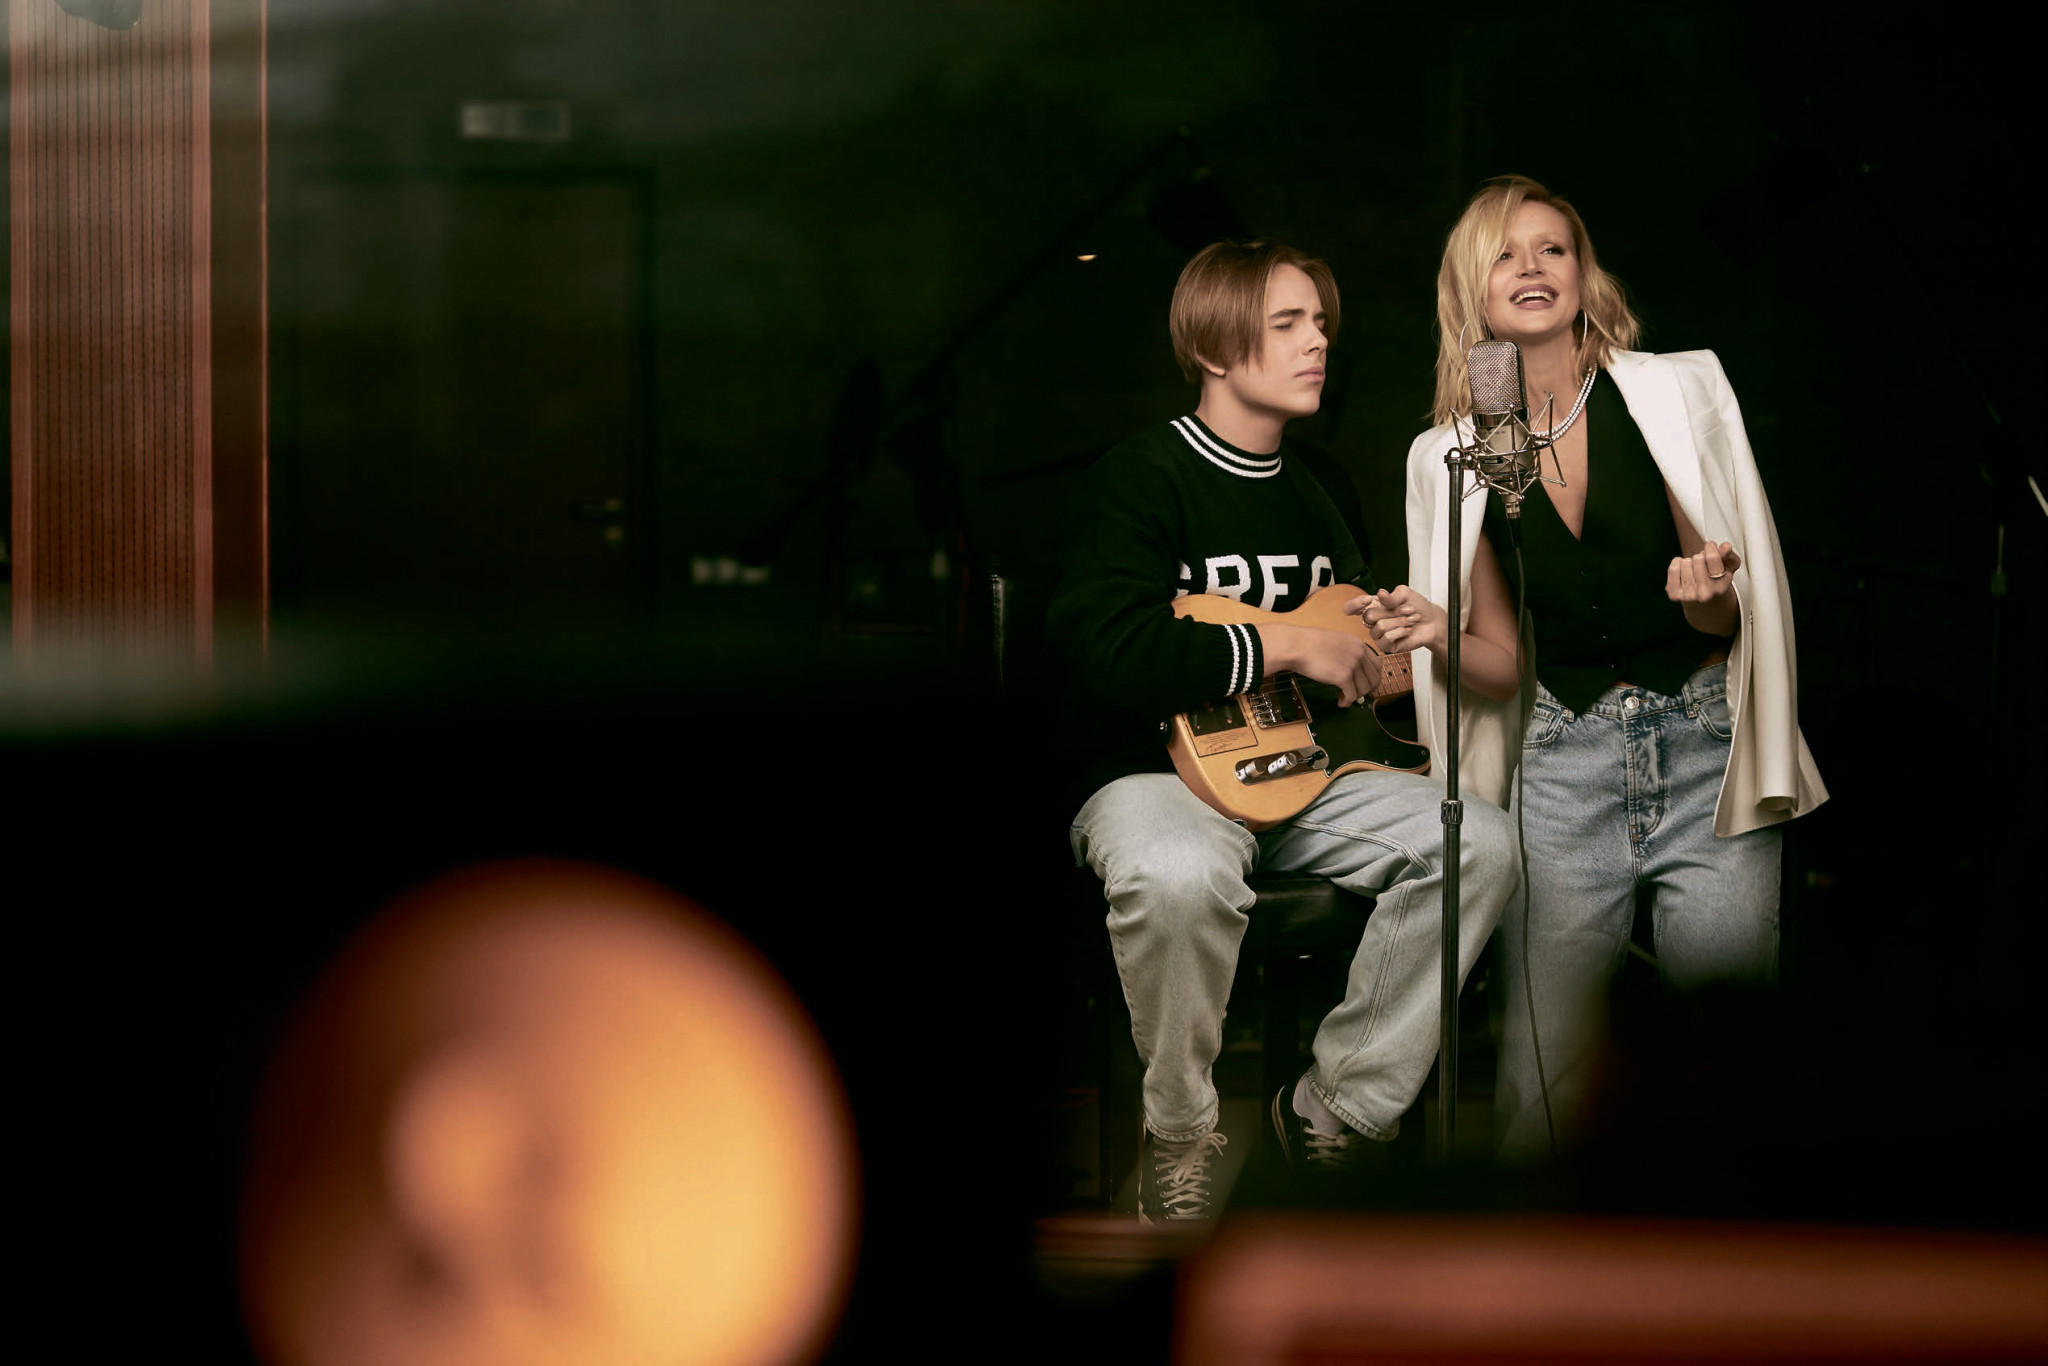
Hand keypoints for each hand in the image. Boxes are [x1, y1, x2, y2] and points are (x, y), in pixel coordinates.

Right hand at [1256, 621, 1381, 706]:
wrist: (1297, 645)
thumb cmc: (1308, 643)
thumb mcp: (1335, 641)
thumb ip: (1347, 652)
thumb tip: (1351, 668)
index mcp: (1358, 644)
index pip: (1377, 665)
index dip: (1372, 677)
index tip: (1365, 684)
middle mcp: (1359, 654)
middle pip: (1374, 679)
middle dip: (1365, 689)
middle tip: (1355, 694)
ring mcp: (1353, 665)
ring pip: (1364, 689)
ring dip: (1355, 696)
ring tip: (1344, 697)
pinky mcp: (1343, 677)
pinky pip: (1352, 695)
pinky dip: (1347, 701)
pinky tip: (1340, 701)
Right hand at [1353, 586, 1449, 656]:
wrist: (1432, 623)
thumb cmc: (1418, 608)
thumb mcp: (1406, 595)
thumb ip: (1392, 596)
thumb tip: (1380, 594)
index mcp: (1374, 606)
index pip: (1351, 608)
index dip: (1355, 604)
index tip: (1368, 600)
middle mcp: (1373, 621)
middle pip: (1368, 616)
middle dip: (1392, 612)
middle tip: (1406, 610)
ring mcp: (1378, 634)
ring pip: (1380, 626)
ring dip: (1399, 621)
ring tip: (1410, 620)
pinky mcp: (1386, 646)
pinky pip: (1386, 638)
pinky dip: (1400, 632)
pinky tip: (1407, 631)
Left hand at [1666, 541, 1741, 602]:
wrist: (1704, 601)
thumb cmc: (1716, 579)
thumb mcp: (1728, 567)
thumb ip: (1729, 555)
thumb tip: (1725, 546)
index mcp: (1721, 586)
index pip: (1712, 557)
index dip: (1710, 547)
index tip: (1710, 547)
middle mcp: (1705, 594)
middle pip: (1697, 558)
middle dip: (1700, 557)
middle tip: (1703, 565)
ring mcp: (1688, 595)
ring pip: (1685, 562)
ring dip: (1689, 562)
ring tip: (1694, 571)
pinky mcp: (1674, 594)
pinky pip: (1673, 568)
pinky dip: (1677, 564)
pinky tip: (1683, 572)